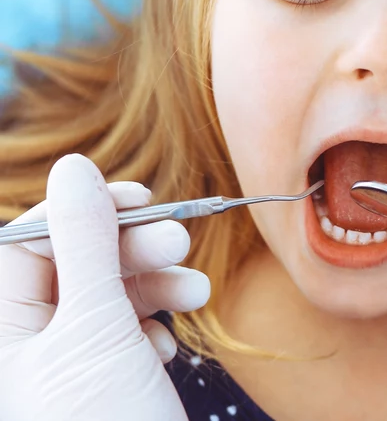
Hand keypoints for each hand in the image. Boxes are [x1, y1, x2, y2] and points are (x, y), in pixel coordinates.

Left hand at [0, 154, 209, 420]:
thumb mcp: (94, 328)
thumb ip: (82, 242)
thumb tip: (71, 167)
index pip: (29, 240)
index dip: (84, 212)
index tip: (143, 200)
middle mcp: (21, 346)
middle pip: (72, 265)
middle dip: (131, 250)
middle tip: (183, 243)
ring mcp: (59, 369)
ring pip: (103, 298)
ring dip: (153, 287)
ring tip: (196, 295)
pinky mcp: (96, 388)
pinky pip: (119, 336)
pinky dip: (149, 328)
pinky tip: (167, 344)